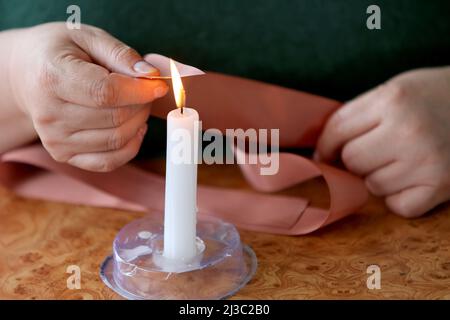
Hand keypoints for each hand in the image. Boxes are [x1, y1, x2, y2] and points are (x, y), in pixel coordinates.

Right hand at [8, 22, 168, 171]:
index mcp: (53, 78)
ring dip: (139, 123)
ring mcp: (55, 139)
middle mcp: (49, 114)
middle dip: (142, 104)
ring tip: (136, 104)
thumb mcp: (89, 37)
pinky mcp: (63, 154)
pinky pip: (109, 162)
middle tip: (145, 90)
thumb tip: (152, 76)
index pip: (106, 93)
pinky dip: (130, 147)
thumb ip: (121, 55)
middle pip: (116, 118)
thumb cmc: (61, 53)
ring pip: (117, 140)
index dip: (140, 92)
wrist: (27, 74)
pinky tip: (134, 128)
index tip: (158, 85)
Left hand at [315, 67, 449, 217]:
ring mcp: (426, 161)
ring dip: (378, 177)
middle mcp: (408, 131)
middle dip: (355, 159)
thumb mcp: (395, 90)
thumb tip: (323, 150)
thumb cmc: (435, 96)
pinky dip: (399, 198)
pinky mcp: (441, 185)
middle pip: (351, 161)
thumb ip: (359, 114)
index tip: (325, 153)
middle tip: (376, 151)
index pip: (337, 130)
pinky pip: (397, 206)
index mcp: (392, 100)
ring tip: (401, 160)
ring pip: (372, 185)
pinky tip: (413, 179)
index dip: (325, 145)